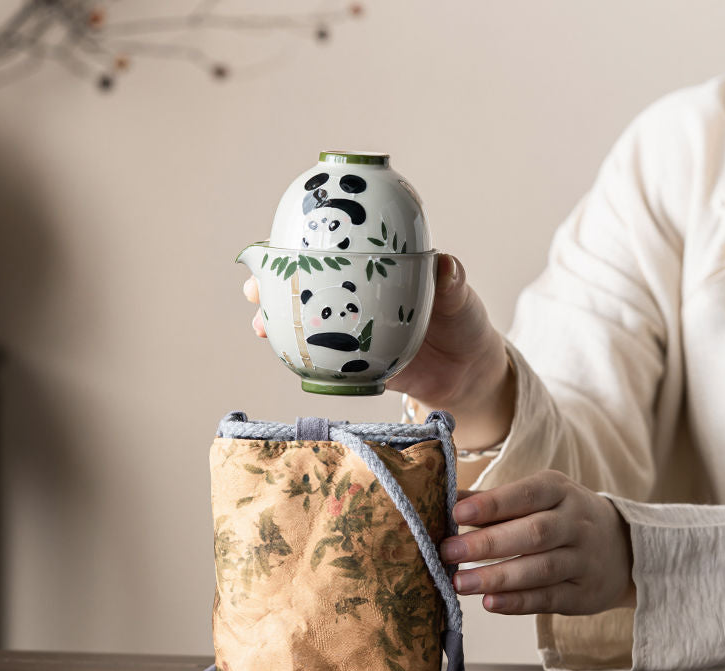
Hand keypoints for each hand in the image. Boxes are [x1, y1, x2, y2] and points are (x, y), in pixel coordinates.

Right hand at [243, 253, 514, 447]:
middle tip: (255, 287)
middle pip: (307, 287)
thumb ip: (452, 282)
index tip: (273, 245)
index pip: (333, 253)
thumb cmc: (465, 322)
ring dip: (279, 323)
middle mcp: (357, 299)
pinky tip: (286, 358)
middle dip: (274, 285)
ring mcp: (352, 333)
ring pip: (306, 323)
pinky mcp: (354, 366)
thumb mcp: (460, 296)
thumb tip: (445, 264)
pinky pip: (322, 361)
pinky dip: (302, 360)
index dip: (300, 248)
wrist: (469, 372)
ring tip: (261, 325)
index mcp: (376, 273)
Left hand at [441, 469, 635, 614]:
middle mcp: (576, 522)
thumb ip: (491, 501)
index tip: (456, 514)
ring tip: (460, 583)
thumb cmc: (559, 516)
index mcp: (558, 490)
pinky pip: (549, 599)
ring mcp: (583, 560)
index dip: (491, 505)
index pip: (524, 495)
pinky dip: (518, 602)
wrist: (624, 547)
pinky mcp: (584, 594)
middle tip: (448, 552)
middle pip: (533, 533)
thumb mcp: (535, 497)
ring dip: (497, 577)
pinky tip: (489, 603)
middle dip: (487, 544)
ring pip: (541, 569)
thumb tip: (442, 500)